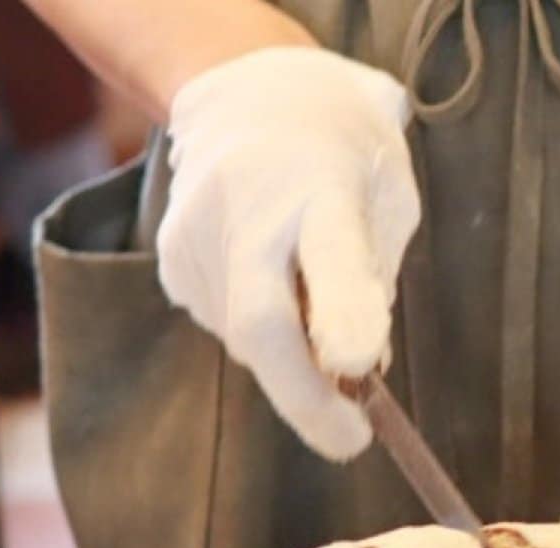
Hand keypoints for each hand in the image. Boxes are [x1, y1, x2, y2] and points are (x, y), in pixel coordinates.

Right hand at [158, 46, 418, 458]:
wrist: (256, 93)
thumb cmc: (345, 156)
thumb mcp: (388, 198)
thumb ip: (372, 279)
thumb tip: (353, 374)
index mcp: (323, 183)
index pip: (331, 256)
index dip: (343, 317)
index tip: (358, 369)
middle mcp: (250, 206)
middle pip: (263, 321)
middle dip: (304, 396)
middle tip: (348, 442)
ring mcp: (199, 231)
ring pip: (245, 337)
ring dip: (289, 356)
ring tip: (317, 308)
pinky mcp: (172, 256)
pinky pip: (222, 321)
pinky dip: (257, 329)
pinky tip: (272, 281)